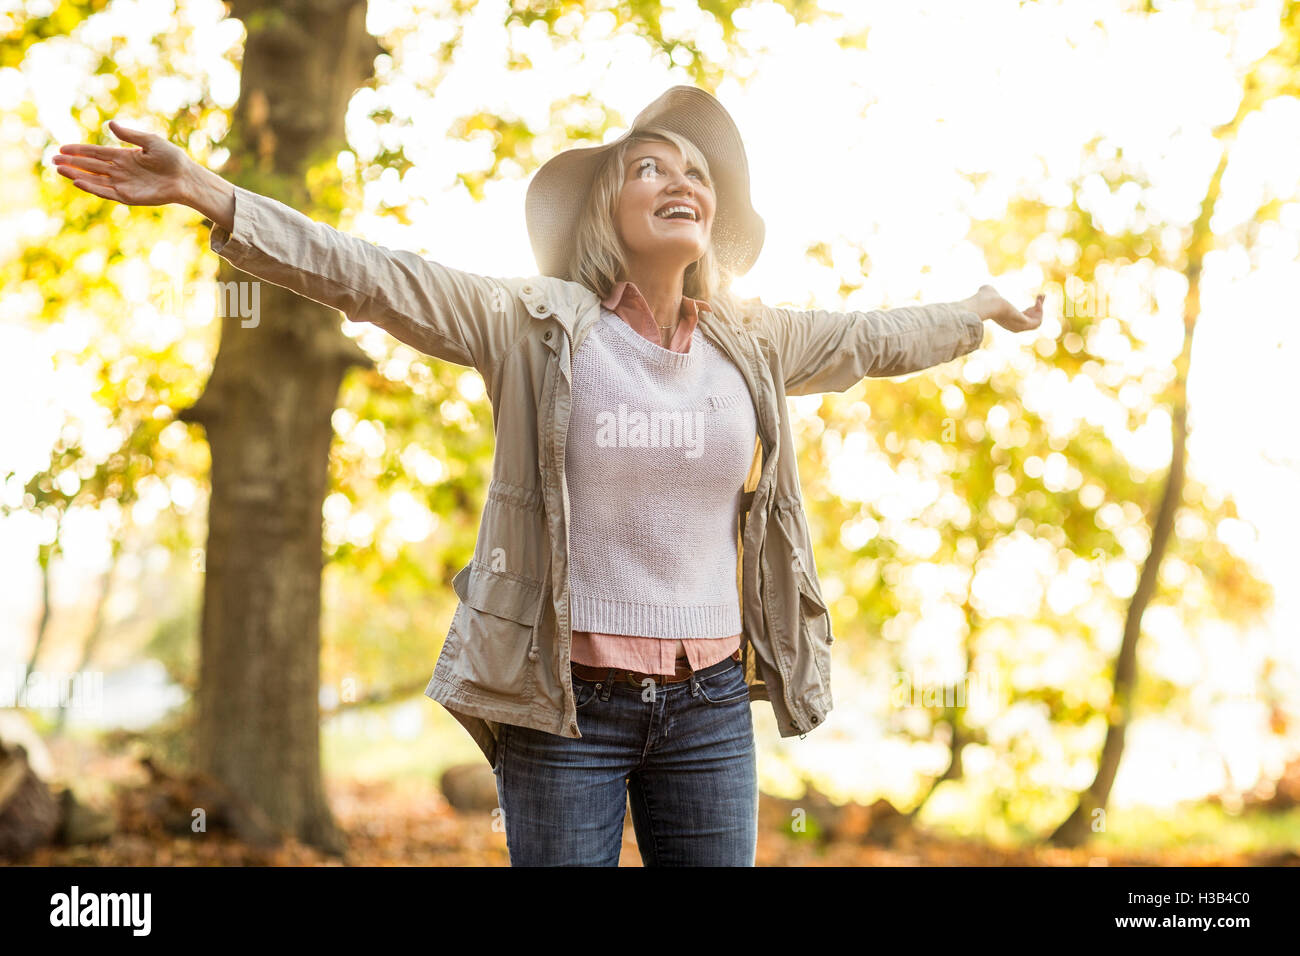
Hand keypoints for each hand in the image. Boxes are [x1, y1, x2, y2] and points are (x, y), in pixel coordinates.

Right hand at [52, 120, 192, 206]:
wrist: (186, 178)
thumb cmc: (172, 158)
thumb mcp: (150, 141)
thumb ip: (130, 135)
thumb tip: (110, 124)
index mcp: (124, 157)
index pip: (96, 154)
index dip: (79, 151)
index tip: (62, 148)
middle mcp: (121, 171)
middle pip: (91, 166)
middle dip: (72, 163)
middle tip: (54, 160)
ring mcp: (124, 184)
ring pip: (95, 180)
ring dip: (77, 175)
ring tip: (60, 170)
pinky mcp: (129, 197)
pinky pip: (107, 192)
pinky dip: (92, 187)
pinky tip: (78, 181)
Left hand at [960, 284, 1043, 331]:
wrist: (986, 303)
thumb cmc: (985, 298)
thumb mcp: (989, 292)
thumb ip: (990, 291)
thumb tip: (987, 288)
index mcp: (1006, 320)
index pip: (1023, 318)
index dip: (1031, 309)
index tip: (1036, 298)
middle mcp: (1013, 326)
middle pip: (1031, 320)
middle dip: (1038, 308)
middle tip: (1041, 295)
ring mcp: (1018, 326)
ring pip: (1036, 322)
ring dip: (1040, 309)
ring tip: (1041, 296)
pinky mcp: (1022, 324)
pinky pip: (1036, 322)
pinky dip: (1040, 311)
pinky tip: (1037, 301)